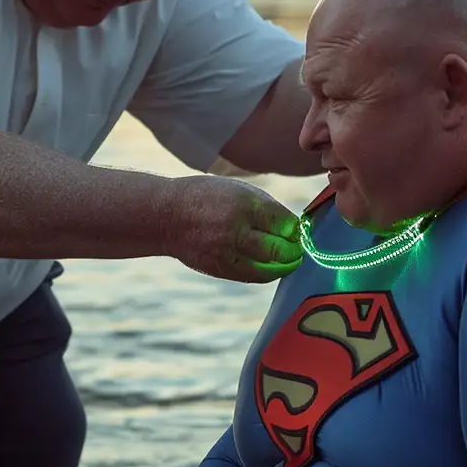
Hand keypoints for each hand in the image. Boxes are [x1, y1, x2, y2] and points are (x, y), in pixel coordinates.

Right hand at [177, 177, 300, 282]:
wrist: (166, 216)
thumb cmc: (207, 198)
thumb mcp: (238, 190)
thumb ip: (267, 208)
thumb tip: (294, 228)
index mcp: (244, 204)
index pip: (284, 222)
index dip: (297, 230)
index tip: (300, 231)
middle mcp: (235, 229)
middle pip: (279, 249)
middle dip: (295, 250)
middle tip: (299, 248)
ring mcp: (225, 251)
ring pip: (268, 268)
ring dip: (285, 266)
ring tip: (291, 261)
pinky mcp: (218, 268)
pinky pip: (252, 276)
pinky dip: (268, 273)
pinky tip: (274, 268)